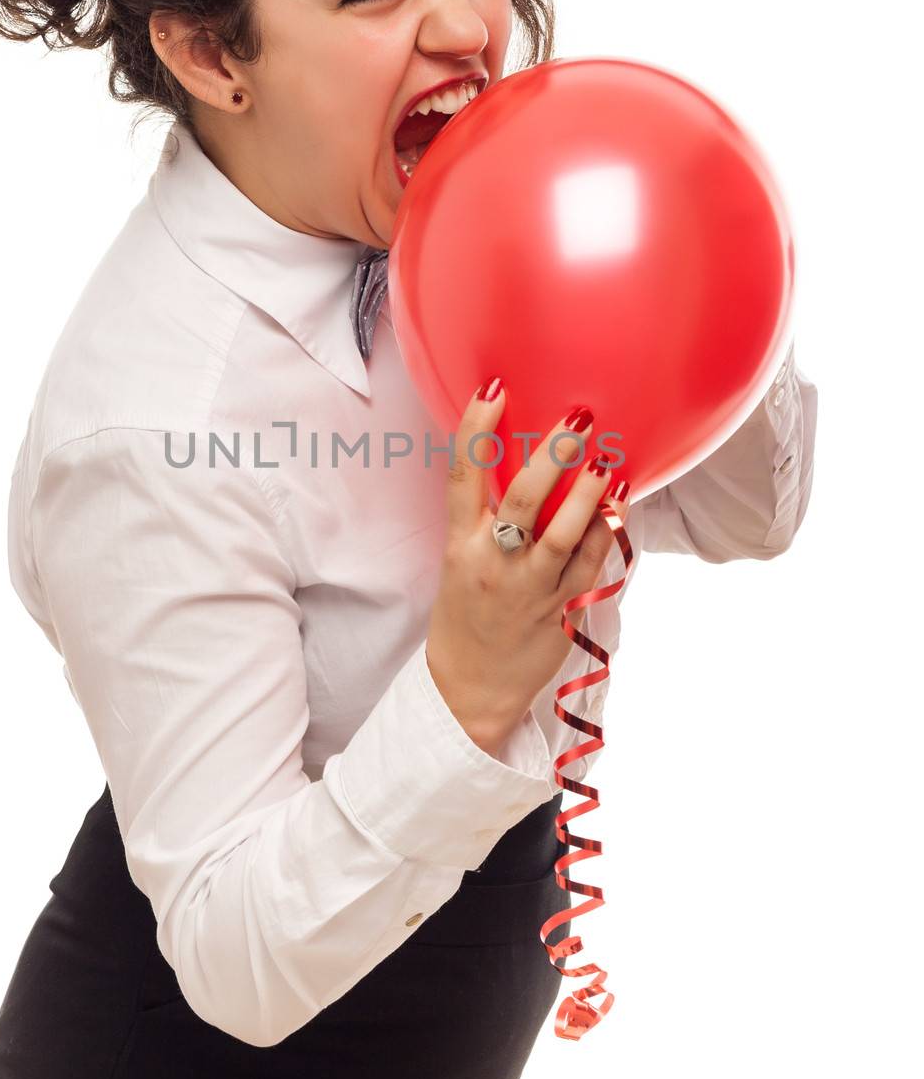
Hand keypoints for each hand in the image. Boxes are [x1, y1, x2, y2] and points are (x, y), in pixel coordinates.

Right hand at [425, 378, 625, 756]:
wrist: (470, 690)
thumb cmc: (465, 617)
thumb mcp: (459, 561)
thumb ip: (484, 517)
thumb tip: (526, 462)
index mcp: (459, 545)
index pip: (461, 477)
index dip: (475, 430)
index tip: (494, 389)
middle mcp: (493, 562)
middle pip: (522, 498)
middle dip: (552, 455)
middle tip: (577, 417)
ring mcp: (529, 588)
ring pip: (564, 533)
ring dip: (588, 493)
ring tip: (606, 460)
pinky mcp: (561, 609)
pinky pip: (590, 563)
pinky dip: (608, 529)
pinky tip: (620, 501)